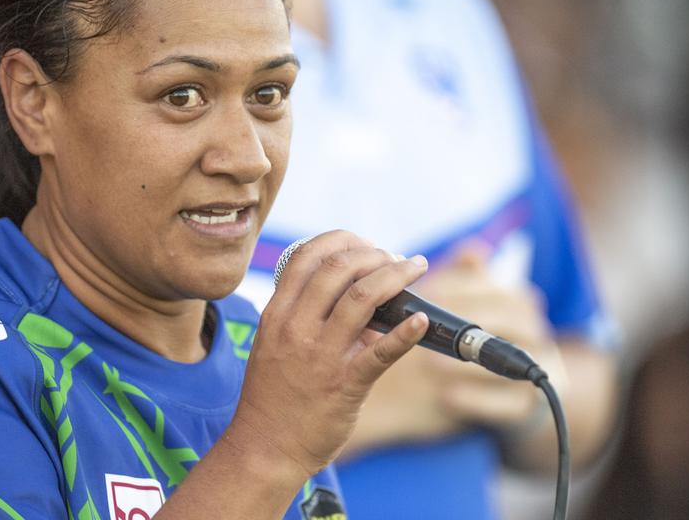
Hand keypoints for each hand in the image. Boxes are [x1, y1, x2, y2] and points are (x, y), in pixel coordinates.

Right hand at [226, 230, 431, 477]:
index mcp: (277, 314)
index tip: (364, 244)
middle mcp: (296, 327)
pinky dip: (407, 331)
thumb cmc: (273, 397)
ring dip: (396, 275)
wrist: (266, 448)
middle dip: (374, 253)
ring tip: (415, 269)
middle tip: (394, 258)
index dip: (341, 240)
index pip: (307, 255)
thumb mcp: (275, 345)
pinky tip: (422, 320)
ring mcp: (321, 355)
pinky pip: (382, 352)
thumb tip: (357, 296)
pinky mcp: (345, 385)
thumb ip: (306, 317)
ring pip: (363, 296)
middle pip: (339, 267)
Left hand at [417, 244, 566, 429]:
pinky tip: (447, 397)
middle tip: (424, 326)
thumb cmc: (479, 337)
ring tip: (429, 365)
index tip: (425, 290)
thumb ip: (466, 279)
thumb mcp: (472, 306)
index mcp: (518, 301)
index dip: (458, 287)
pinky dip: (476, 399)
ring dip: (467, 363)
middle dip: (464, 321)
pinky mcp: (527, 407)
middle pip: (505, 319)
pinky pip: (506, 402)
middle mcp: (533, 330)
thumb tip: (472, 250)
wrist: (504, 393)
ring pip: (507, 360)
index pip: (493, 286)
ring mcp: (536, 369)